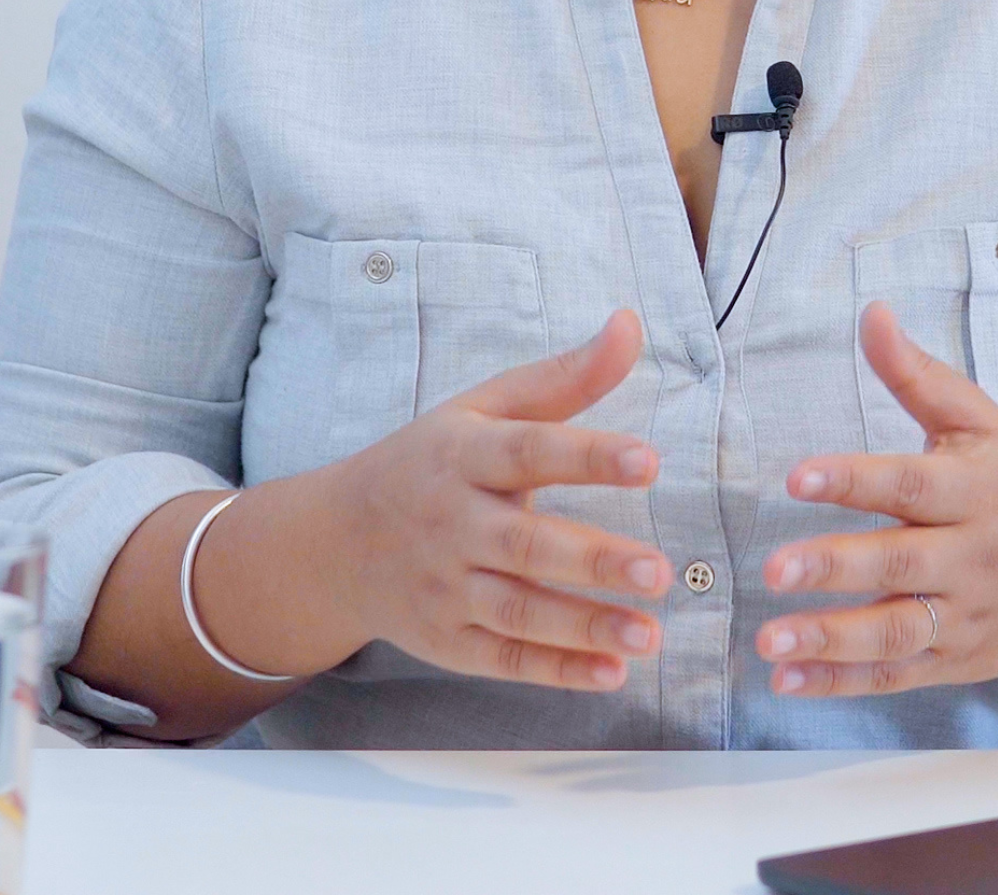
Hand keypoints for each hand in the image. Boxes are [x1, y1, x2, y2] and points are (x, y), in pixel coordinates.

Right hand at [202, 310, 672, 693]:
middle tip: (660, 572)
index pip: (529, 451)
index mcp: (464, 455)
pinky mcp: (448, 642)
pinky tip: (612, 674)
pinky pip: (505, 661)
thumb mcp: (485, 407)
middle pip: (525, 544)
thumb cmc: (433, 462)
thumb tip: (630, 323)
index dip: (588, 456)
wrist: (337, 542)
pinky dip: (558, 672)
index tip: (649, 460)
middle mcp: (452, 524)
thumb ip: (565, 377)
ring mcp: (445, 588)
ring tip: (650, 634)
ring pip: (518, 612)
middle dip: (593, 561)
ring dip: (585, 627)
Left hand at [755, 300, 997, 697]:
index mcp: (976, 489)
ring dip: (831, 640)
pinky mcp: (956, 663)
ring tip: (770, 639)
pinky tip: (788, 681)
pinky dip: (842, 684)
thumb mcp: (981, 421)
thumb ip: (917, 374)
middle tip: (774, 570)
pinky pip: (897, 677)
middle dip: (836, 569)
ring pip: (898, 633)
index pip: (911, 483)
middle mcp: (972, 557)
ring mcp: (966, 617)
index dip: (854, 479)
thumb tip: (871, 313)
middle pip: (901, 564)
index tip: (797, 476)